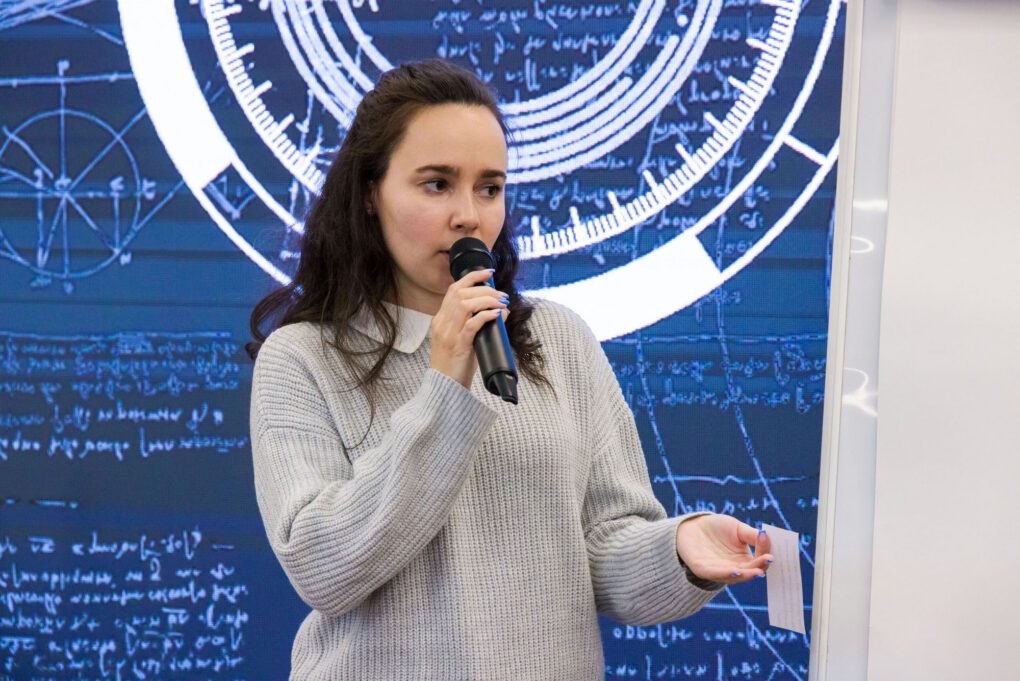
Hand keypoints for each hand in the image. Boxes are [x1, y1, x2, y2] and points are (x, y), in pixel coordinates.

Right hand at [429, 268, 508, 388]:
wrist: (445, 387)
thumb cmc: (456, 364)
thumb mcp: (461, 340)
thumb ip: (474, 325)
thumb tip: (500, 312)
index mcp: (440, 320)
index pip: (453, 289)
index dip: (471, 277)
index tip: (488, 273)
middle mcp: (442, 323)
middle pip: (461, 294)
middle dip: (484, 289)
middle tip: (502, 295)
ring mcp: (449, 334)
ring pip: (466, 305)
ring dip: (488, 300)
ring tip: (503, 303)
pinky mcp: (458, 346)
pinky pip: (472, 324)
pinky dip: (486, 315)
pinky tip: (497, 314)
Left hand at [675, 514, 772, 584]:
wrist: (692, 526)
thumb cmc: (717, 529)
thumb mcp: (737, 529)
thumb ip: (751, 535)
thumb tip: (767, 536)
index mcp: (745, 560)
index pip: (759, 563)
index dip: (765, 558)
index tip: (771, 551)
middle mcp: (734, 569)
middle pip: (750, 572)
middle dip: (759, 567)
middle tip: (768, 560)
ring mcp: (718, 571)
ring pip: (734, 577)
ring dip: (745, 575)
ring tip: (756, 571)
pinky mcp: (703, 569)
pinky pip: (715, 574)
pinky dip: (726, 573)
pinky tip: (735, 570)